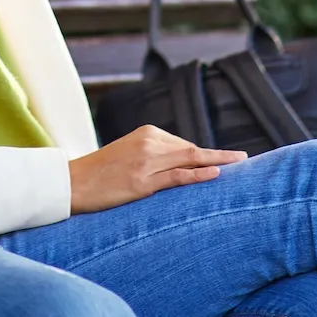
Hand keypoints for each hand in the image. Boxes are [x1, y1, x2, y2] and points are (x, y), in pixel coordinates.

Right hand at [67, 126, 245, 213]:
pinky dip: (198, 175)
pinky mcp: (142, 183)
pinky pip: (176, 177)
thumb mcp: (128, 154)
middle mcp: (148, 143)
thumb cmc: (100, 172)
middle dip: (220, 155)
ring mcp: (146, 163)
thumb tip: (180, 163)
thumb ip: (153, 154)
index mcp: (146, 133)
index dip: (205, 156)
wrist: (72, 183)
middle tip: (244, 159)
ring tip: (239, 166)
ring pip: (189, 160)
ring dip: (217, 163)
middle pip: (192, 149)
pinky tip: (216, 174)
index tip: (225, 160)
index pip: (184, 145)